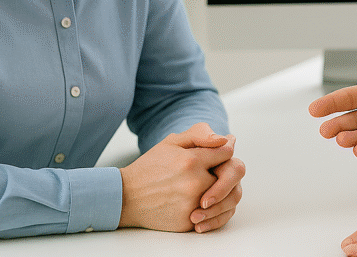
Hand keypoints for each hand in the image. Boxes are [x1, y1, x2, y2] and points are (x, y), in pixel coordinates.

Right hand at [118, 122, 235, 231]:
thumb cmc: (151, 167)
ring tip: (207, 185)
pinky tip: (200, 200)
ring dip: (221, 190)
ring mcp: (192, 205)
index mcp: (191, 160)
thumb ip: (200, 135)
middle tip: (216, 170)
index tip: (219, 152)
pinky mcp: (189, 222)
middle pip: (230, 175)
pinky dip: (212, 208)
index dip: (225, 151)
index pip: (226, 153)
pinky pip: (214, 215)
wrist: (127, 197)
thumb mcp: (171, 142)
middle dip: (224, 171)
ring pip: (226, 196)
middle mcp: (195, 183)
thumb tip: (226, 140)